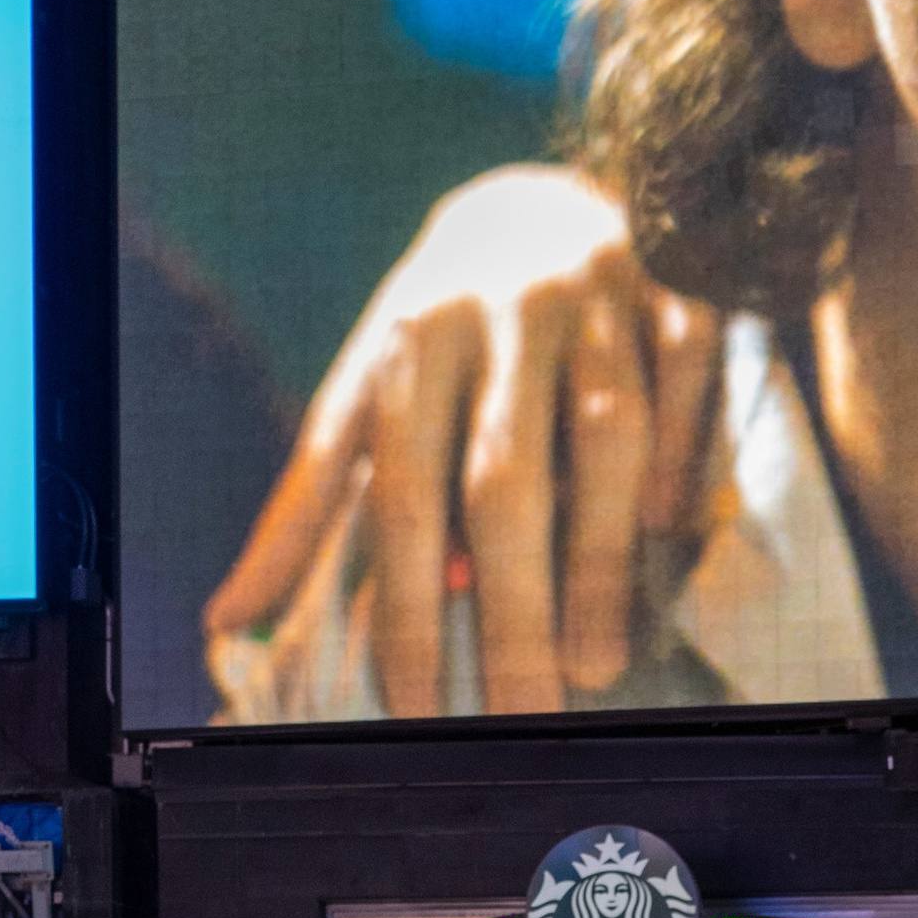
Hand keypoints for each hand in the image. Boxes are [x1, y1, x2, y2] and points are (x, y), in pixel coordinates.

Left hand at [199, 168, 722, 720]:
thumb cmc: (439, 333)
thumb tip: (229, 623)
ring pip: (606, 442)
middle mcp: (500, 316)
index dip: (406, 605)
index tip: (417, 708)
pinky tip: (673, 541)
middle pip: (504, 482)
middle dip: (513, 610)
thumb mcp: (364, 394)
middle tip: (523, 718)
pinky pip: (688, 386)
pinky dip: (684, 461)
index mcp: (409, 342)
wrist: (537, 200)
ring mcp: (597, 300)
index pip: (401, 492)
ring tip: (595, 669)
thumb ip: (309, 506)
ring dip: (602, 564)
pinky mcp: (681, 291)